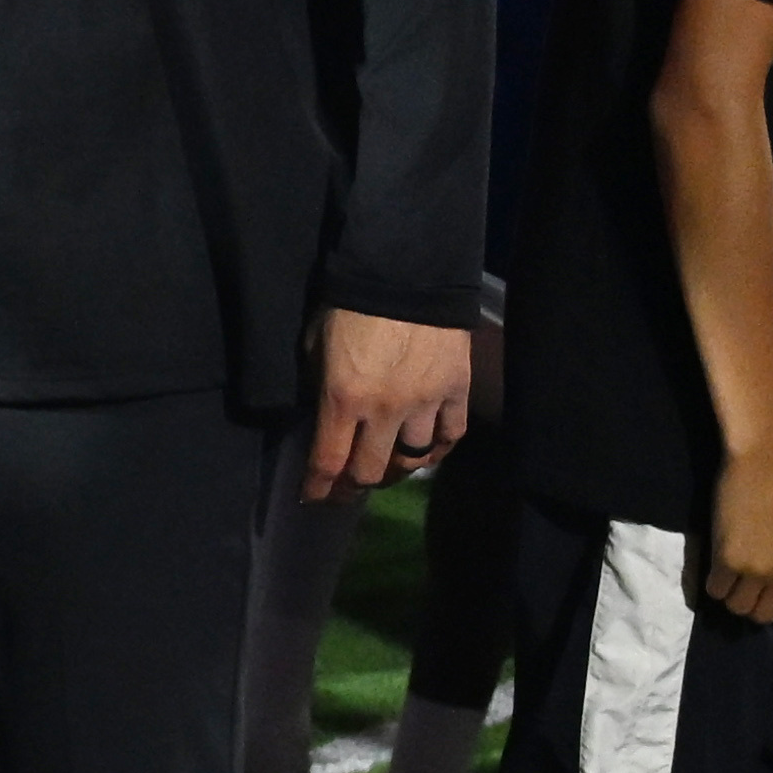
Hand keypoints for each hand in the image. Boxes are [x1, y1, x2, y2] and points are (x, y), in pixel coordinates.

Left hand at [306, 309, 476, 502]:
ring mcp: (425, 403)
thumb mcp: (316, 345)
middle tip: (350, 486)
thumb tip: (322, 414)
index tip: (317, 498)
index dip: (321, 487)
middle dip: (355, 485)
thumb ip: (319, 384)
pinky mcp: (456, 390)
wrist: (407, 274)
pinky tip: (428, 449)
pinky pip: (450, 435)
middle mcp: (385, 411)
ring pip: (413, 458)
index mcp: (342, 400)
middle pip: (371, 471)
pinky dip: (438, 449)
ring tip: (388, 464)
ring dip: (396, 466)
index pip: (328, 462)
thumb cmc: (350, 306)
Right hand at [703, 443, 772, 625]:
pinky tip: (714, 562)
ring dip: (728, 593)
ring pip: (736, 606)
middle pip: (761, 615)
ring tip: (725, 572)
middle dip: (748, 602)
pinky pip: (714, 590)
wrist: (763, 465)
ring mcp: (757, 572)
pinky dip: (711, 581)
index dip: (771, 599)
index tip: (759, 587)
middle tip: (737, 583)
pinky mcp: (728, 563)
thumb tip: (771, 587)